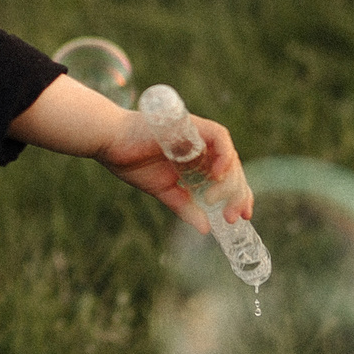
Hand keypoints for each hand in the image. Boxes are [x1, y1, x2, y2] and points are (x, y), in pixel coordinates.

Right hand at [95, 110, 252, 231]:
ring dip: (230, 180)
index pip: (228, 178)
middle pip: (233, 169)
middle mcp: (203, 147)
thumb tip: (205, 229)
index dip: (239, 196)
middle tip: (234, 217)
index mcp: (198, 162)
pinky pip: (219, 137)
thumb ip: (185, 206)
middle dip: (238, 194)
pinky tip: (218, 175)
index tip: (243, 216)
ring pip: (230, 156)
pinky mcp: (193, 124)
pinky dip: (224, 155)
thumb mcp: (164, 191)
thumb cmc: (132, 162)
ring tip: (219, 201)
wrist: (110, 141)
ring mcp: (199, 135)